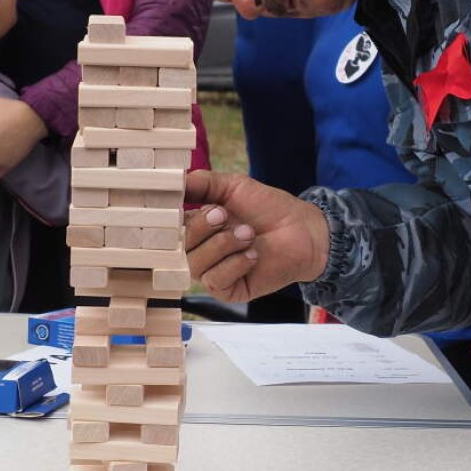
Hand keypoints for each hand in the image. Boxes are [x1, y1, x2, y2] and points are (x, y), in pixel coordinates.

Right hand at [182, 170, 328, 301]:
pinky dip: (234, 264)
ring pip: (195, 265)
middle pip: (179, 246)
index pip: (168, 227)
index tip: (181, 205)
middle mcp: (200, 251)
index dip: (171, 218)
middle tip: (224, 215)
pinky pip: (216, 281)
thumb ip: (201, 183)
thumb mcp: (232, 186)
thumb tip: (173, 180)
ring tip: (248, 234)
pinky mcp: (228, 290)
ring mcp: (213, 272)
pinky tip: (252, 255)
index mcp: (196, 227)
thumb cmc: (268, 208)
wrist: (301, 230)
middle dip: (202, 228)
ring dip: (222, 245)